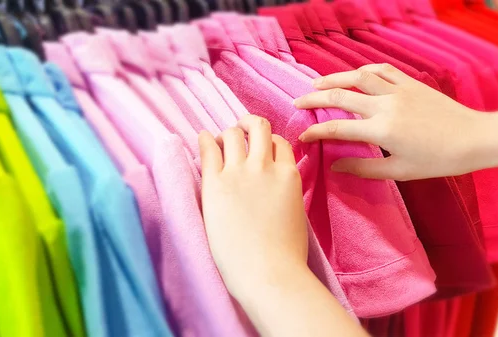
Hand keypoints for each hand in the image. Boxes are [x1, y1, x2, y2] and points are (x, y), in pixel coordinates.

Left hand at [199, 115, 365, 336]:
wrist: (269, 273)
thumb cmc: (286, 256)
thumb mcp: (295, 214)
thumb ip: (285, 194)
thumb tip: (274, 192)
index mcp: (289, 176)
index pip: (280, 143)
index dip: (269, 143)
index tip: (260, 149)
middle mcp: (265, 167)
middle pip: (258, 127)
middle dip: (249, 125)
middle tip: (240, 132)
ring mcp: (239, 173)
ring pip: (233, 134)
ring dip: (227, 134)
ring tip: (220, 141)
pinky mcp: (215, 184)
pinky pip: (208, 149)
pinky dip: (205, 139)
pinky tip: (202, 138)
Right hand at [294, 63, 497, 180]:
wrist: (473, 139)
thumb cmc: (438, 160)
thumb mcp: (399, 171)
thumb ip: (364, 168)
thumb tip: (336, 166)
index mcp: (381, 131)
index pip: (337, 128)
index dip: (315, 132)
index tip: (302, 137)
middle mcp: (385, 106)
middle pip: (340, 96)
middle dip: (314, 98)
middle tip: (298, 102)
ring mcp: (398, 91)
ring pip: (358, 77)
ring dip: (334, 78)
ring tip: (317, 83)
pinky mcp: (410, 83)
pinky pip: (381, 70)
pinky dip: (363, 71)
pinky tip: (354, 76)